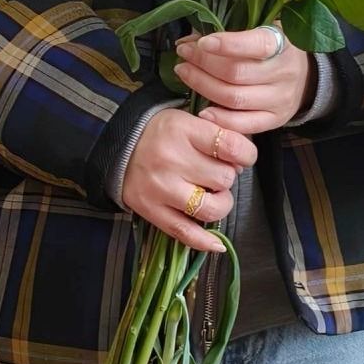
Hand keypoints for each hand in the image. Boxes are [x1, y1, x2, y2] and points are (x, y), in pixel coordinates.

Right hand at [119, 109, 258, 253]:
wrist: (117, 147)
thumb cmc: (160, 133)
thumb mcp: (186, 120)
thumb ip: (216, 134)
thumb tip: (241, 163)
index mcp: (183, 130)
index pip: (231, 146)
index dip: (246, 155)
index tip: (242, 157)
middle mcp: (171, 159)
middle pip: (223, 178)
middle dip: (227, 178)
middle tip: (216, 173)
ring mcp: (161, 188)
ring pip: (210, 208)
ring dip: (220, 204)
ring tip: (213, 196)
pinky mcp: (151, 211)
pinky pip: (184, 232)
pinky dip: (204, 241)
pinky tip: (217, 244)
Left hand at [174, 27, 310, 134]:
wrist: (304, 77)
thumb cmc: (273, 50)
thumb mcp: (260, 32)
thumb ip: (230, 33)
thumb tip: (188, 41)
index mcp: (283, 44)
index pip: (256, 45)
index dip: (227, 44)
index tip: (202, 42)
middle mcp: (284, 73)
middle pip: (237, 73)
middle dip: (203, 63)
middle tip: (183, 54)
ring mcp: (280, 99)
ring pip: (235, 98)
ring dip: (203, 86)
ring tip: (185, 73)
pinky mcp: (275, 120)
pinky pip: (243, 124)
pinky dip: (219, 119)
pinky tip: (201, 110)